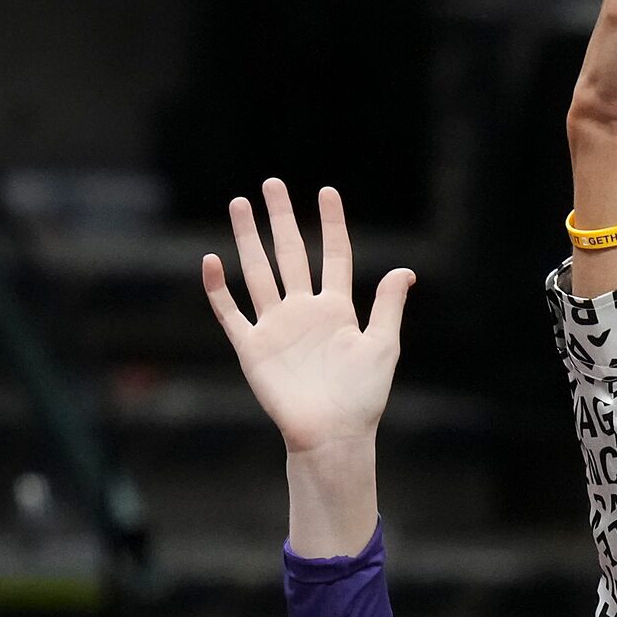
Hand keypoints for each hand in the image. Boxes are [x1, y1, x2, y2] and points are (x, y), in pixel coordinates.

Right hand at [203, 181, 411, 459]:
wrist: (333, 432)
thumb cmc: (363, 395)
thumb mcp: (383, 345)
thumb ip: (388, 306)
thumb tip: (406, 270)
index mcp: (338, 310)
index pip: (334, 256)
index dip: (332, 224)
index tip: (328, 192)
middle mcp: (305, 311)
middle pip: (291, 254)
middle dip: (282, 219)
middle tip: (272, 184)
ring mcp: (276, 326)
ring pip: (258, 272)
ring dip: (248, 239)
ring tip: (239, 204)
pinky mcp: (252, 347)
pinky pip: (231, 312)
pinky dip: (219, 289)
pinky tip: (211, 261)